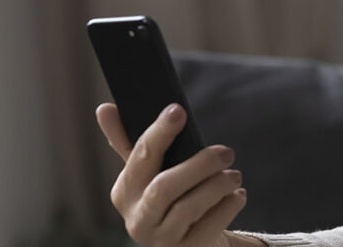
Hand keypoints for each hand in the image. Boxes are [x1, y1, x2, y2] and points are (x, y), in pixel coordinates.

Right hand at [96, 103, 246, 246]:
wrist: (189, 242)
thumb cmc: (170, 198)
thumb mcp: (150, 173)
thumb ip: (130, 142)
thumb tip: (104, 108)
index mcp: (125, 192)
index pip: (139, 157)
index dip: (159, 133)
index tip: (178, 111)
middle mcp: (137, 219)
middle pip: (164, 187)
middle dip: (199, 165)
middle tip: (227, 152)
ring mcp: (161, 240)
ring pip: (188, 208)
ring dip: (217, 186)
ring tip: (234, 176)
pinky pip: (209, 228)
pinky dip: (228, 207)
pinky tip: (237, 196)